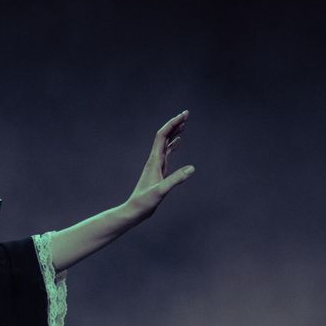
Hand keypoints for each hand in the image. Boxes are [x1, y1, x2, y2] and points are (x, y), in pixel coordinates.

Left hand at [122, 111, 193, 225]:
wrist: (134, 211)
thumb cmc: (144, 202)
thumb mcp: (161, 191)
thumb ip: (175, 180)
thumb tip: (192, 168)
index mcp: (154, 161)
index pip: (163, 136)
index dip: (173, 124)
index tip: (184, 115)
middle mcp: (154, 160)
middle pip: (164, 136)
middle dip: (175, 124)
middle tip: (187, 114)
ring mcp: (156, 165)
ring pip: (166, 143)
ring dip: (174, 132)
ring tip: (185, 123)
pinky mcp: (158, 171)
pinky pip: (166, 153)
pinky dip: (173, 145)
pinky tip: (179, 142)